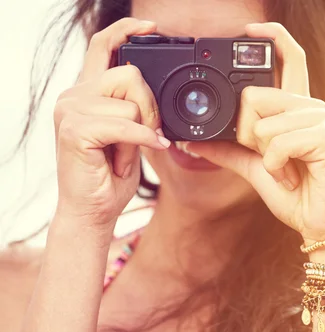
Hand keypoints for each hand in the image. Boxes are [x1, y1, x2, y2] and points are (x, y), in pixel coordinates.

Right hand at [53, 18, 169, 227]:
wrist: (93, 209)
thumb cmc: (111, 174)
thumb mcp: (130, 132)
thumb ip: (135, 106)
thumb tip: (153, 88)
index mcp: (86, 92)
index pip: (101, 45)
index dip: (125, 30)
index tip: (150, 27)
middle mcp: (74, 95)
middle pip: (129, 74)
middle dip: (150, 106)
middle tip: (148, 134)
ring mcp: (70, 110)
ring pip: (130, 100)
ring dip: (142, 129)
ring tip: (128, 151)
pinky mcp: (74, 129)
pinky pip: (124, 123)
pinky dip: (140, 139)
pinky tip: (137, 153)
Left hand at [186, 23, 324, 242]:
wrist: (321, 223)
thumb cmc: (295, 194)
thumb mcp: (254, 168)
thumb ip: (227, 150)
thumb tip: (190, 142)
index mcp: (295, 108)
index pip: (289, 57)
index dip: (272, 37)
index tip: (248, 28)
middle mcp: (310, 106)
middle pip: (255, 95)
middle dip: (248, 135)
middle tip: (271, 158)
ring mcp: (320, 119)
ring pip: (262, 123)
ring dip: (264, 156)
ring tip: (286, 170)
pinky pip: (278, 143)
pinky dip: (276, 166)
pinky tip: (292, 177)